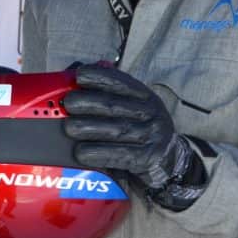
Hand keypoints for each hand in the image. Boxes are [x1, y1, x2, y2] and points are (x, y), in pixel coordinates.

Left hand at [63, 63, 203, 209]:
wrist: (169, 161)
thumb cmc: (140, 131)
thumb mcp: (132, 109)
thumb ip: (110, 94)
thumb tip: (77, 76)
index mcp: (145, 97)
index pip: (121, 82)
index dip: (99, 77)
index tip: (80, 75)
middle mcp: (151, 113)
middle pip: (114, 106)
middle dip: (87, 102)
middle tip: (68, 104)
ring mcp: (152, 136)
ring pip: (115, 129)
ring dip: (88, 128)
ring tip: (68, 127)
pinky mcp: (147, 158)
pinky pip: (119, 154)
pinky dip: (97, 153)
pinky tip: (81, 152)